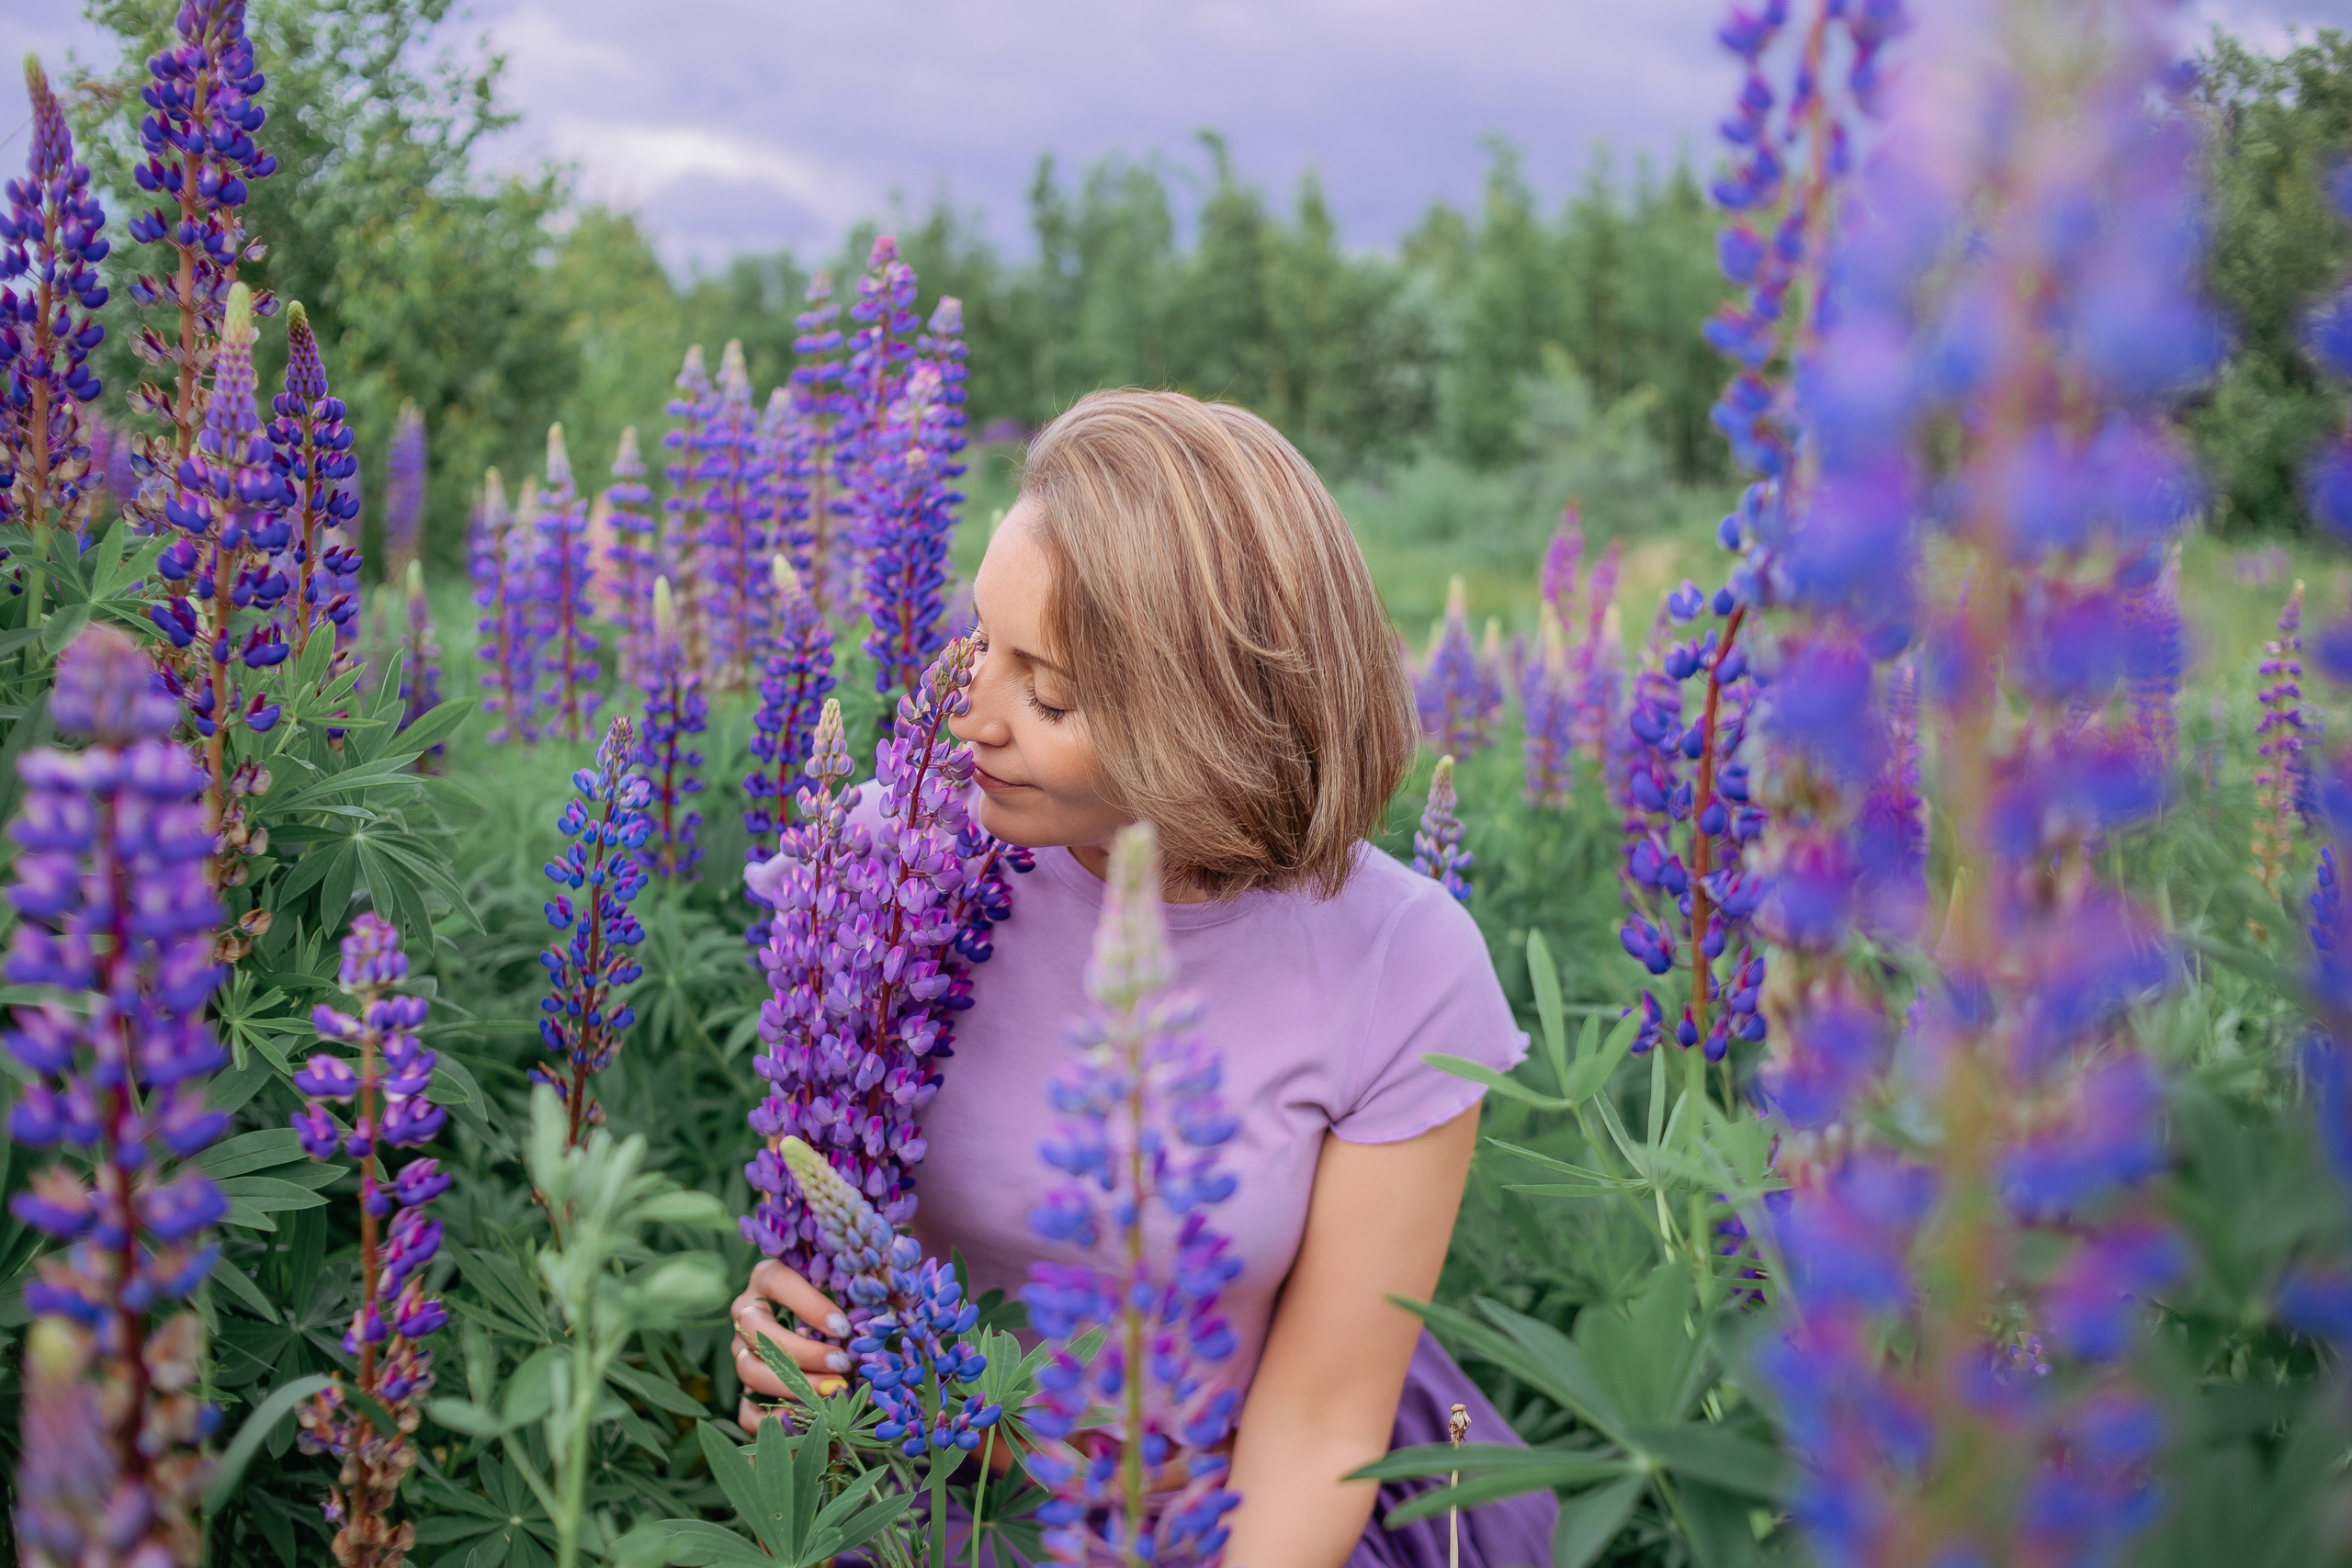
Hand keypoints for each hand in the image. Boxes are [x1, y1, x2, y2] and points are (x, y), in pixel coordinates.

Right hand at [729, 1259, 853, 1433]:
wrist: (822, 1340)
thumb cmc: (837, 1307)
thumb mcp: (842, 1297)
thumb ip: (850, 1300)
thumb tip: (869, 1323)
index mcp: (767, 1279)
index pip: (776, 1282)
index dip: (809, 1305)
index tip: (842, 1328)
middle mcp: (747, 1313)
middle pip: (758, 1331)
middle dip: (803, 1352)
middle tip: (842, 1362)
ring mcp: (741, 1353)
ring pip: (749, 1369)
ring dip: (793, 1384)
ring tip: (833, 1390)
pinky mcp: (743, 1391)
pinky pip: (746, 1410)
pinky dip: (774, 1418)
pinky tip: (806, 1418)